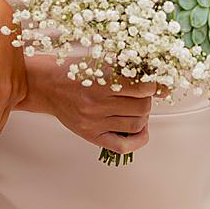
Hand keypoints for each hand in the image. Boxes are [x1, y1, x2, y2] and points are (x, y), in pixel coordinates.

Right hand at [23, 55, 158, 157]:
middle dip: (146, 100)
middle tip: (140, 96)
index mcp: (100, 82)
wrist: (48, 86)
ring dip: (143, 116)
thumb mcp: (100, 62)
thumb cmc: (74, 72)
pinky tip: (139, 129)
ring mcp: (94, 122)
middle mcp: (97, 104)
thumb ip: (128, 69)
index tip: (148, 84)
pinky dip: (138, 140)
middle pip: (142, 107)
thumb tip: (161, 86)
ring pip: (136, 124)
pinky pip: (123, 146)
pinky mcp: (91, 135)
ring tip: (135, 109)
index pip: (142, 88)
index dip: (151, 86)